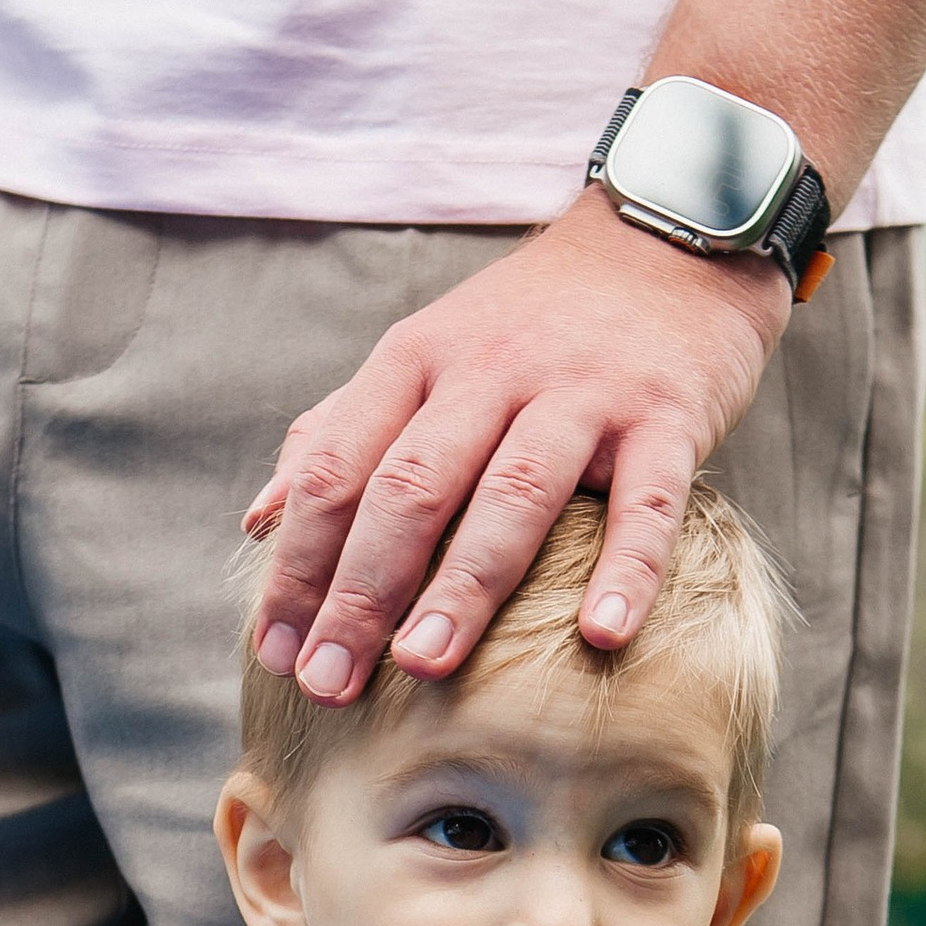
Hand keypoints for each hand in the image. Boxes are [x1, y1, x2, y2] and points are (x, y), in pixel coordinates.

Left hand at [245, 189, 788, 702]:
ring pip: (512, 493)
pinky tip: (602, 637)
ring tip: (423, 665)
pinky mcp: (666, 416)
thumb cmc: (531, 324)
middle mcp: (489, 371)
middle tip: (329, 685)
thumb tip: (259, 521)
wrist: (667, 240)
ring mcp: (580, 392)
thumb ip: (342, 430)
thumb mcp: (425, 353)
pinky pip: (647, 501)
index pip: (337, 469)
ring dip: (463, 584)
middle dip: (359, 592)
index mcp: (416, 360)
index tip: (276, 654)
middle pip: (410, 488)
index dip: (299, 565)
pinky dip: (627, 569)